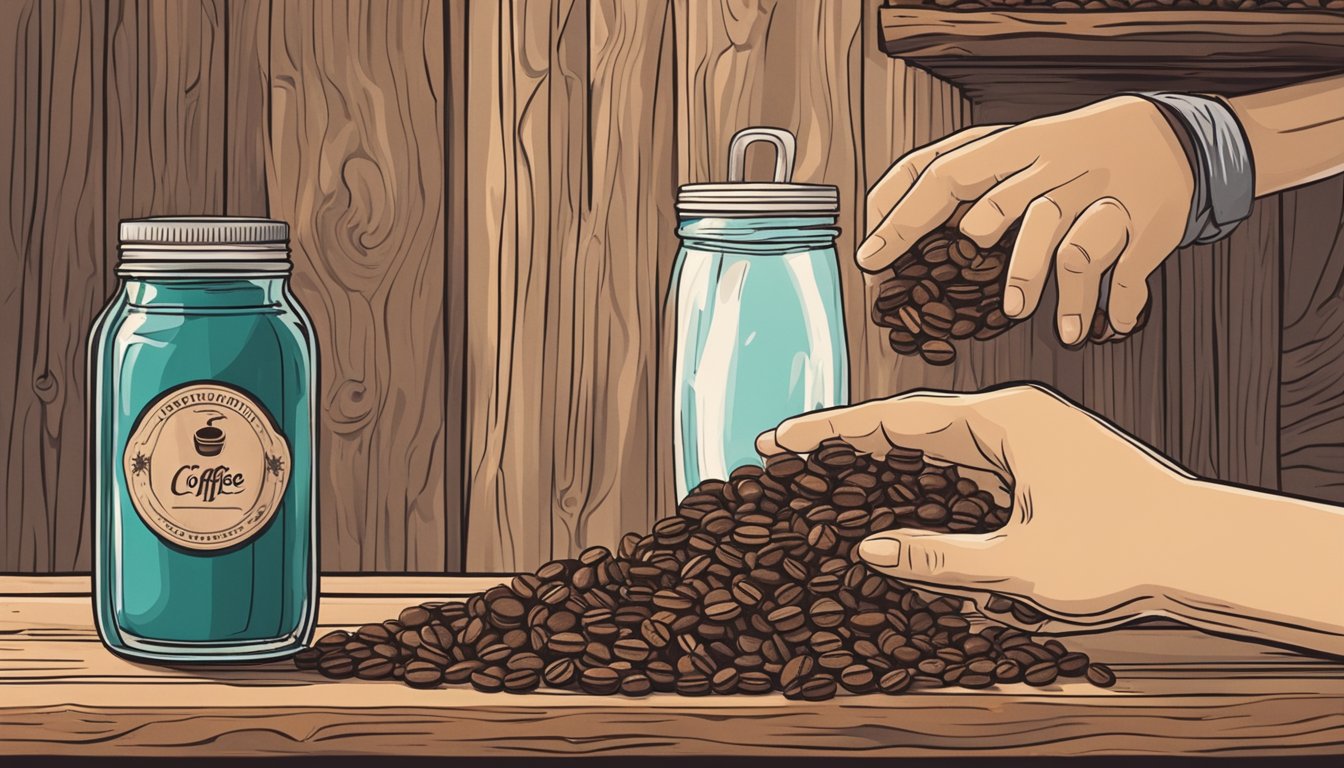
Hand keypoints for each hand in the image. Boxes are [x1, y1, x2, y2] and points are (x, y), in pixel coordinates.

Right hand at [757, 385, 1343, 655]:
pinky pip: (965, 469)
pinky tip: (900, 502)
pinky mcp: (1040, 469)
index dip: (832, 431)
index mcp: (1004, 421)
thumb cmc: (1126, 550)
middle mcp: (1012, 420)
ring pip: (936, 447)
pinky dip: (924, 481)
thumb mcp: (1025, 563)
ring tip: (828, 479)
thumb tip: (869, 548)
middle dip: (848, 443)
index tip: (780, 437)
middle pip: (909, 425)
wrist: (1205, 551)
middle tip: (788, 457)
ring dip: (884, 462)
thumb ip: (942, 556)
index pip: (897, 419)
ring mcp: (1028, 442)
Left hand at [857, 97, 1192, 345]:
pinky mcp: (1144, 226)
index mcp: (1014, 146)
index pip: (944, 172)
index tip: (870, 258)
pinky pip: (1123, 271)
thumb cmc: (1068, 154)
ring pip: (1065, 244)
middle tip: (952, 296)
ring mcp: (1101, 196)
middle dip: (973, 249)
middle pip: (1001, 206)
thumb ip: (955, 174)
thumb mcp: (1013, 148)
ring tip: (1024, 315)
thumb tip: (878, 216)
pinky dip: (1112, 304)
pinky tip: (1101, 327)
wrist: (1168, 137)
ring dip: (1039, 284)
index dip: (901, 217)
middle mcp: (1054, 167)